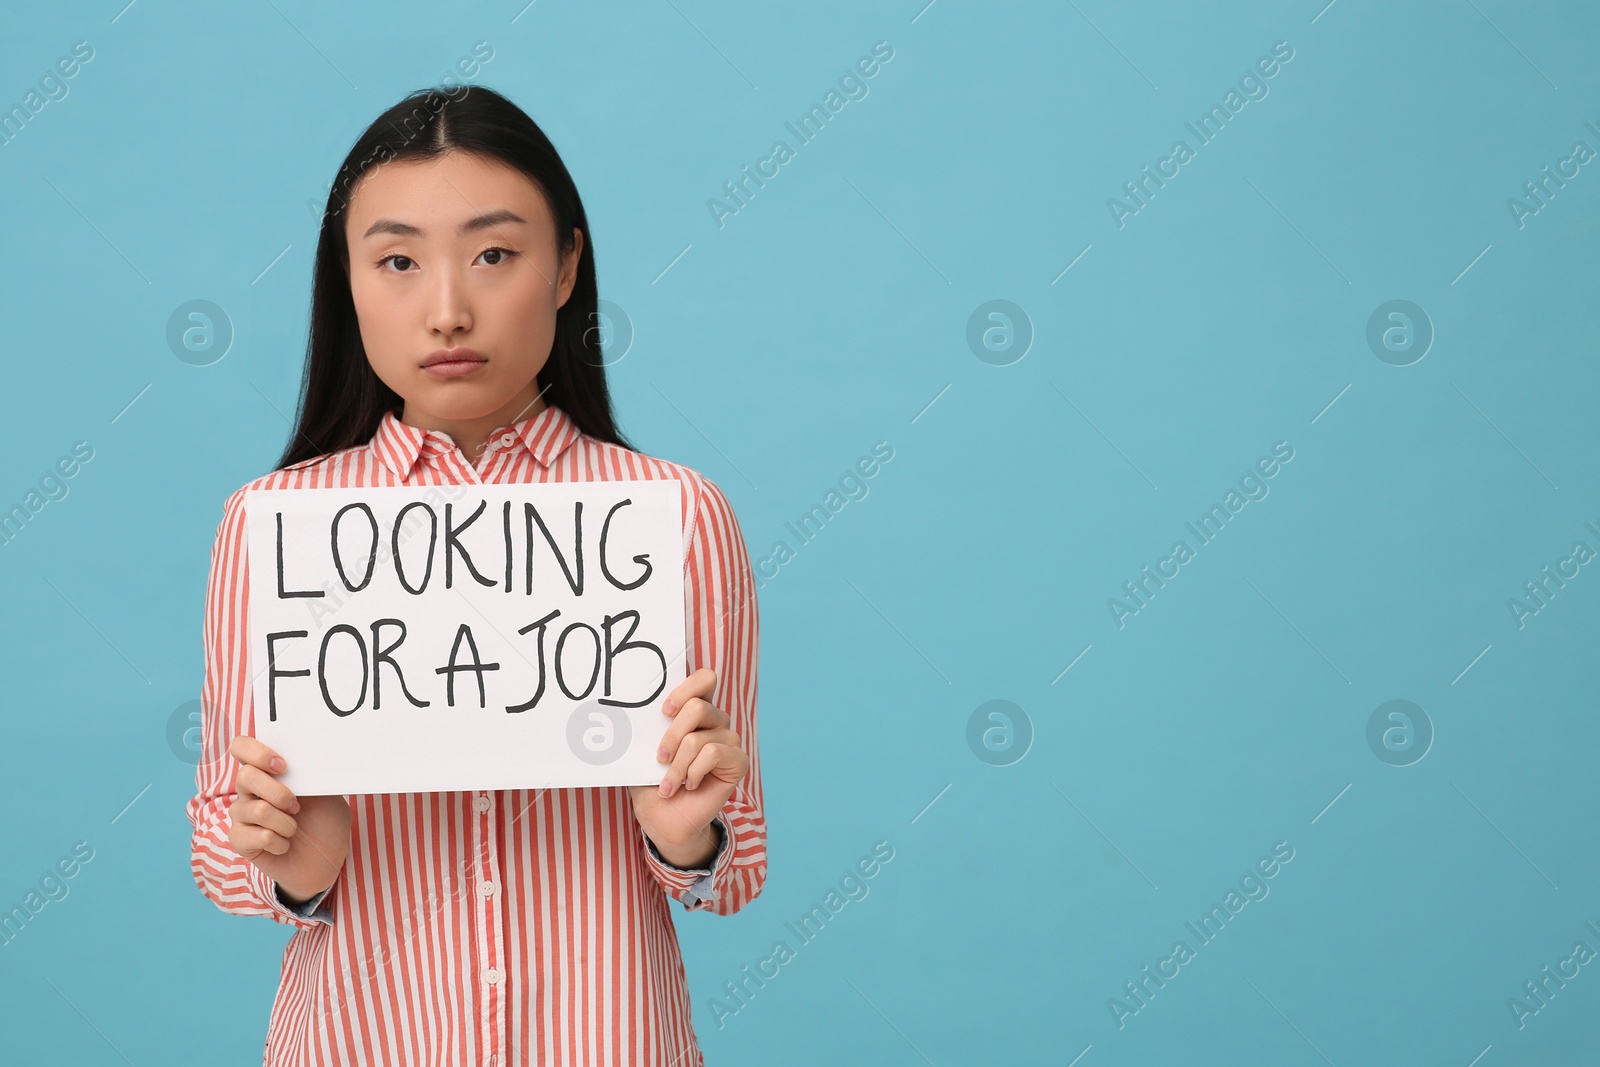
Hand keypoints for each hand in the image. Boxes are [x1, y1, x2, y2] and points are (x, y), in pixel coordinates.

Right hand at [227, 735, 351, 903]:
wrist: (326, 858)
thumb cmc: (325, 821)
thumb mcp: (327, 792)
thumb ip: (312, 773)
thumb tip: (308, 755)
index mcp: (267, 771)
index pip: (242, 747)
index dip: (257, 752)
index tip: (282, 766)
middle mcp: (249, 790)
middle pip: (245, 776)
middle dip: (278, 792)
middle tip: (297, 806)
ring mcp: (242, 815)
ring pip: (256, 809)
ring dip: (286, 822)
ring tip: (295, 829)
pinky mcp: (240, 840)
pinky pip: (256, 836)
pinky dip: (279, 843)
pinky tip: (285, 845)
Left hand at [628, 667, 747, 866]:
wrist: (665, 819)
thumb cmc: (652, 782)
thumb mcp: (641, 751)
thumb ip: (642, 729)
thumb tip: (623, 712)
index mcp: (695, 710)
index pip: (705, 678)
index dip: (686, 687)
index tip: (664, 710)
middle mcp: (716, 720)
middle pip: (698, 706)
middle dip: (672, 735)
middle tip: (659, 757)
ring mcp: (728, 740)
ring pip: (699, 737)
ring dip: (677, 765)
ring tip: (668, 783)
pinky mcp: (737, 761)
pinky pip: (713, 754)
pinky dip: (693, 772)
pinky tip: (690, 784)